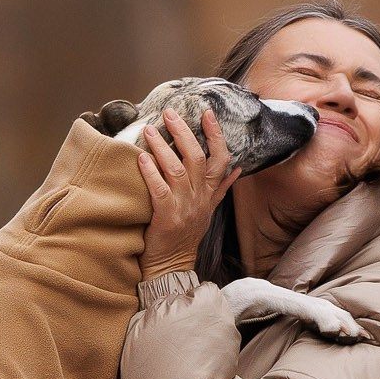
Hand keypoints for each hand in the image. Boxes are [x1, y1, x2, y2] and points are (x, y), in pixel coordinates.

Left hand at [137, 109, 237, 273]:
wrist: (172, 265)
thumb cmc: (185, 235)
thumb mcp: (208, 210)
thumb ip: (221, 188)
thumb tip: (237, 168)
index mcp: (210, 193)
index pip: (221, 158)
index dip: (215, 134)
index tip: (206, 113)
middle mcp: (200, 198)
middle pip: (197, 157)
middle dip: (184, 132)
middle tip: (170, 113)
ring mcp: (184, 207)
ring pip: (178, 170)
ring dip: (163, 147)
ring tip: (151, 130)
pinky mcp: (167, 217)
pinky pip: (160, 190)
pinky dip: (151, 172)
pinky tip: (141, 158)